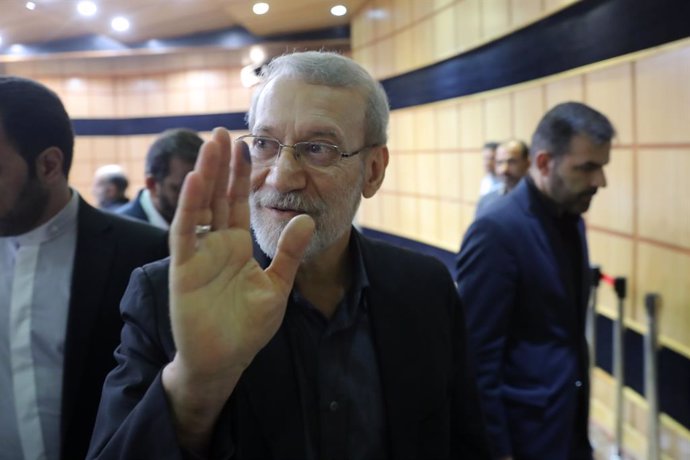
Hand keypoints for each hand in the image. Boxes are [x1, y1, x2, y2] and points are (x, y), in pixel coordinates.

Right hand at [162, 128, 313, 449]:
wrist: (225, 360)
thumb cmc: (248, 327)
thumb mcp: (277, 287)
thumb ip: (290, 254)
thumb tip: (305, 218)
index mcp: (237, 245)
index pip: (239, 202)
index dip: (242, 174)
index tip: (246, 145)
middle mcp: (216, 244)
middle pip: (218, 196)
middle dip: (221, 165)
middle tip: (224, 132)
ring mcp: (198, 254)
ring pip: (200, 206)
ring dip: (205, 176)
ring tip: (211, 145)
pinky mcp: (183, 269)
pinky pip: (185, 233)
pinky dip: (189, 207)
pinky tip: (196, 181)